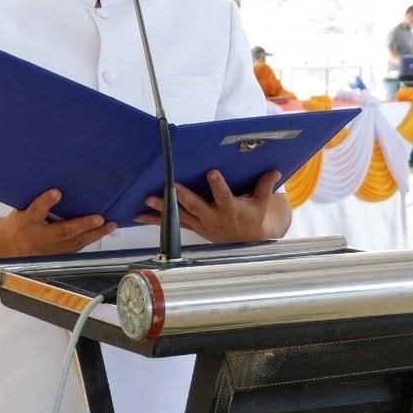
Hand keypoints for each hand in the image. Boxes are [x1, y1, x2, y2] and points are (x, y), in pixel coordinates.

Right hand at [0, 188, 116, 257]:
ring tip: (110, 224)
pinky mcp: (60, 253)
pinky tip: (106, 230)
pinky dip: (93, 238)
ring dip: (94, 234)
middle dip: (81, 225)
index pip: (36, 211)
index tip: (56, 192)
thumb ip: (36, 199)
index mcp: (27, 221)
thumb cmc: (21, 221)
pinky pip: (78, 246)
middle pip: (62, 231)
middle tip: (98, 218)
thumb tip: (55, 180)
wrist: (11, 246)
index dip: (46, 202)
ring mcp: (52, 248)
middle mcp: (41, 237)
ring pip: (75, 242)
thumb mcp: (22, 208)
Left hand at [138, 169, 282, 243]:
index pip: (225, 197)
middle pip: (197, 207)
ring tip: (148, 199)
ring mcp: (200, 224)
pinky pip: (170, 224)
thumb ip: (264, 186)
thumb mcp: (262, 202)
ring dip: (163, 209)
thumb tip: (275, 171)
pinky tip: (138, 216)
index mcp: (231, 210)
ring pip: (180, 216)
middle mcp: (213, 218)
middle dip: (184, 196)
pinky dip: (154, 221)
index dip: (218, 186)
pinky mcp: (191, 227)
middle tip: (171, 185)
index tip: (212, 172)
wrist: (245, 241)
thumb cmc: (253, 216)